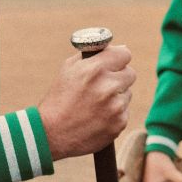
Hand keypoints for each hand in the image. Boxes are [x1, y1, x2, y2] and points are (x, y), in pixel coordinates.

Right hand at [38, 45, 135, 159]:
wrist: (51, 133)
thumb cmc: (59, 98)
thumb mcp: (68, 69)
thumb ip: (93, 55)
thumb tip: (117, 48)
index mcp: (94, 69)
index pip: (125, 54)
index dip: (118, 58)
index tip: (114, 62)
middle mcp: (108, 86)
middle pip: (130, 73)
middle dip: (119, 77)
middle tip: (104, 84)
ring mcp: (115, 107)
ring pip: (127, 93)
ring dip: (116, 96)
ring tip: (96, 104)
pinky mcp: (119, 123)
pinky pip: (124, 111)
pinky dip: (115, 113)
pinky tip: (98, 116)